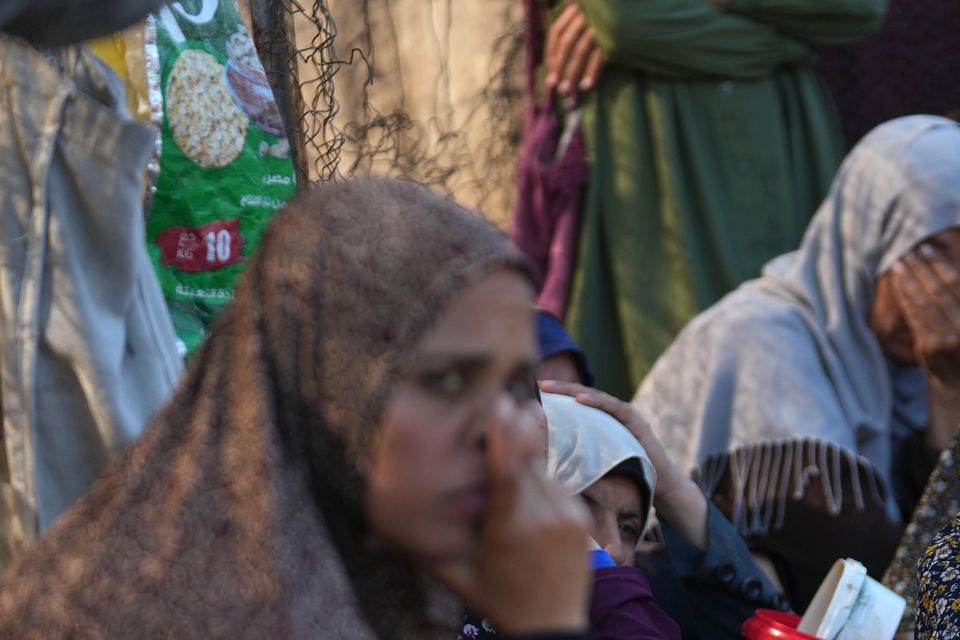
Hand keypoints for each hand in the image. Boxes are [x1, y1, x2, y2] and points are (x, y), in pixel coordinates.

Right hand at [427, 405, 590, 634]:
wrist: (553, 626)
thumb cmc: (496, 600)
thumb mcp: (456, 576)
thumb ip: (420, 550)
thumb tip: (370, 536)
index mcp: (506, 532)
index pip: (506, 473)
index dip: (505, 435)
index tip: (501, 403)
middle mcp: (540, 520)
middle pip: (525, 463)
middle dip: (515, 433)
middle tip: (504, 399)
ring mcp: (565, 519)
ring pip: (543, 470)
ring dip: (527, 458)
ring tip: (516, 450)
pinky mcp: (581, 520)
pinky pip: (558, 484)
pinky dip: (542, 478)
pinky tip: (530, 484)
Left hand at [538, 380, 708, 549]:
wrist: (660, 485)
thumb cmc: (628, 475)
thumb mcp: (599, 460)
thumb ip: (582, 452)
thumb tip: (549, 457)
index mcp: (604, 420)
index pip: (578, 403)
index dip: (558, 397)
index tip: (536, 392)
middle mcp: (614, 413)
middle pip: (583, 396)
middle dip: (561, 389)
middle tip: (540, 384)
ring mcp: (626, 415)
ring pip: (596, 397)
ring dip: (573, 391)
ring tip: (553, 388)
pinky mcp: (636, 421)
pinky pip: (614, 408)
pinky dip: (597, 402)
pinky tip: (580, 400)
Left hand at [544, 2, 604, 97]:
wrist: (634, 7)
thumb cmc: (612, 12)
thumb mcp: (589, 12)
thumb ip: (575, 24)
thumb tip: (561, 54)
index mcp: (577, 9)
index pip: (557, 31)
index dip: (551, 52)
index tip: (551, 70)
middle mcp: (585, 16)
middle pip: (566, 44)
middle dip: (559, 67)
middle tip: (556, 87)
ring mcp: (599, 26)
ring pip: (580, 51)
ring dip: (572, 73)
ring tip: (566, 90)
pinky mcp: (613, 36)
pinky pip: (599, 56)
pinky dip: (592, 72)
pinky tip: (586, 86)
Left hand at [892, 243, 959, 446]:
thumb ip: (959, 296)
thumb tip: (953, 270)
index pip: (958, 285)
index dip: (943, 265)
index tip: (930, 249)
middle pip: (940, 290)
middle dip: (923, 268)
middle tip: (911, 249)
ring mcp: (947, 339)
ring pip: (924, 302)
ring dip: (910, 279)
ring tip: (900, 261)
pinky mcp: (929, 348)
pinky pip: (914, 317)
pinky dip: (905, 297)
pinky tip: (898, 283)